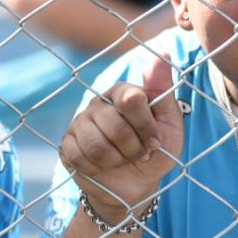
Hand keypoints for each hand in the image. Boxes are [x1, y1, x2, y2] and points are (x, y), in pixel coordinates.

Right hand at [58, 53, 184, 219]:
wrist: (136, 185)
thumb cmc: (155, 152)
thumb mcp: (170, 125)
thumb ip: (164, 90)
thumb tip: (164, 53)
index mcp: (123, 92)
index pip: (131, 99)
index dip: (146, 127)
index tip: (155, 140)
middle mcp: (99, 102)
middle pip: (115, 127)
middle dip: (133, 149)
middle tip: (139, 154)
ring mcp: (80, 122)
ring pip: (97, 145)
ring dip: (116, 160)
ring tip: (122, 159)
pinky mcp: (67, 143)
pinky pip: (80, 156)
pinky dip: (97, 168)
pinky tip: (104, 165)